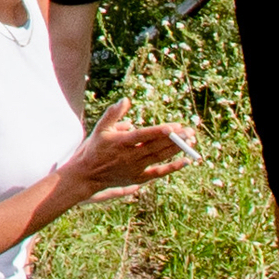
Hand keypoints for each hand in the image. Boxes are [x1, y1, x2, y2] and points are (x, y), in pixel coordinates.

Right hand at [61, 112, 194, 201]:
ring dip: (176, 150)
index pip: (144, 135)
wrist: (87, 174)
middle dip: (174, 139)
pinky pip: (158, 173)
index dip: (159, 131)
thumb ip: (113, 114)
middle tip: (190, 131)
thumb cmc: (94, 148)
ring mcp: (135, 168)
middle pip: (156, 146)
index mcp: (121, 142)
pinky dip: (172, 168)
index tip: (174, 126)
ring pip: (159, 157)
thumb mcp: (100, 128)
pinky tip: (186, 161)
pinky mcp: (138, 178)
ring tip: (191, 141)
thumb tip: (125, 99)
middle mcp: (129, 156)